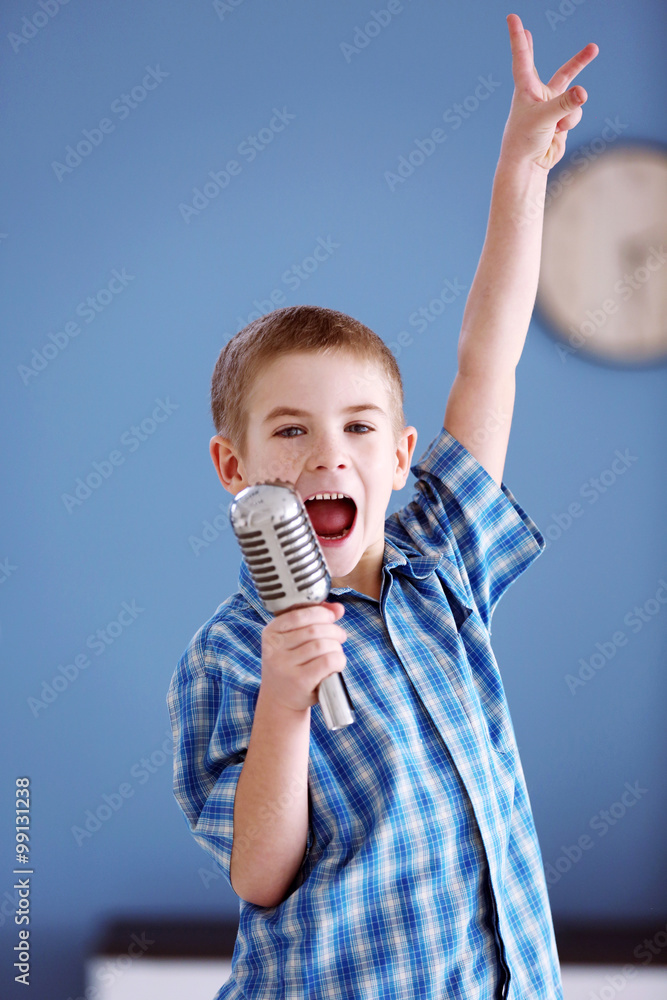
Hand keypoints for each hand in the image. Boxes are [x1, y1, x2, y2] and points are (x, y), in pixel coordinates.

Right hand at [260, 601, 346, 713]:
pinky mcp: (299, 681)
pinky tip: (336, 664)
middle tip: (340, 637)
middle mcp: (274, 649)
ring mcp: (285, 666)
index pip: (299, 614)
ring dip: (336, 647)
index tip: (330, 618)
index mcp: (270, 633)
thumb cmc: (291, 666)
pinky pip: (327, 661)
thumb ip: (314, 620)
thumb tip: (338, 608)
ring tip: (336, 652)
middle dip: (333, 631)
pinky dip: (338, 660)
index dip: (321, 613)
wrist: (280, 700)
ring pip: (322, 645)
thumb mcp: (295, 640)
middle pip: (314, 630)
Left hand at [501, 12, 598, 170]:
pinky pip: (576, 113)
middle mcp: (539, 94)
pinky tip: (558, 132)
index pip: (522, 57)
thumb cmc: (524, 139)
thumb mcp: (544, 118)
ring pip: (574, 97)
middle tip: (592, 50)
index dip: (518, 36)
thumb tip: (583, 93)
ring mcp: (553, 107)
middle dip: (578, 63)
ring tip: (556, 125)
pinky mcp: (562, 120)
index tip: (512, 18)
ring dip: (570, 110)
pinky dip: (570, 122)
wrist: (528, 165)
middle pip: (562, 73)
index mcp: (525, 88)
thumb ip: (564, 104)